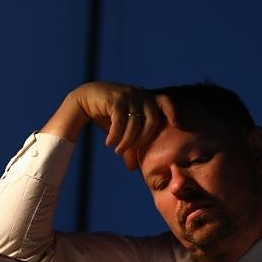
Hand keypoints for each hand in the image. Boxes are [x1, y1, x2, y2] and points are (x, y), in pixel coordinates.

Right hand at [41, 82, 176, 169]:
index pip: (165, 102)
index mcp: (146, 98)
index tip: (177, 125)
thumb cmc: (106, 116)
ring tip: (117, 150)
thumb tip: (133, 167)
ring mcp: (128, 95)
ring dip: (126, 141)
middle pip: (152, 120)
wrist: (84, 101)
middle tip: (128, 150)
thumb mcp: (122, 130)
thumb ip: (129, 144)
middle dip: (142, 140)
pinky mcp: (115, 99)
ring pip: (135, 124)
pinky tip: (109, 143)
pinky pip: (120, 122)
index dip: (173, 113)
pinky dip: (116, 136)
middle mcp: (140, 94)